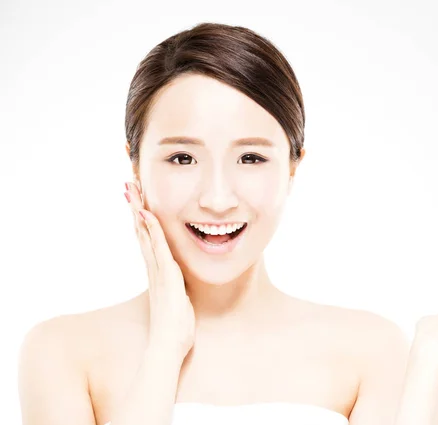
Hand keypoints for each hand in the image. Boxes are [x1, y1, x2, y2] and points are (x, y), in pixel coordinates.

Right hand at [125, 182, 195, 360]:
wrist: (168, 347)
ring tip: (131, 191)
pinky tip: (148, 216)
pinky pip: (159, 249)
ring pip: (147, 235)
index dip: (142, 218)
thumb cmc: (175, 329)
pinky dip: (153, 231)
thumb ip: (177, 290)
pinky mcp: (166, 277)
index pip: (148, 239)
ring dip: (139, 212)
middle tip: (127, 186)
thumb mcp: (178, 302)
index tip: (137, 200)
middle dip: (135, 208)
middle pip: (142, 232)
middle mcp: (155, 268)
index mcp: (158, 272)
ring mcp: (158, 271)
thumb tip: (180, 286)